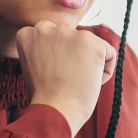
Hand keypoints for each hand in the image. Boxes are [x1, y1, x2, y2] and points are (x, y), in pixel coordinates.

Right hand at [16, 21, 115, 136]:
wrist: (54, 110)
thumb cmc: (44, 97)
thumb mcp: (33, 66)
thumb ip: (43, 50)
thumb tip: (64, 47)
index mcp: (28, 33)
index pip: (53, 39)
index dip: (57, 60)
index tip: (53, 75)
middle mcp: (46, 27)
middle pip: (72, 40)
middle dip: (73, 58)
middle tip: (66, 79)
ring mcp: (69, 32)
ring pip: (90, 46)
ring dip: (89, 63)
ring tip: (76, 82)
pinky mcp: (91, 41)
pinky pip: (109, 53)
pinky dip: (105, 70)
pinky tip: (91, 82)